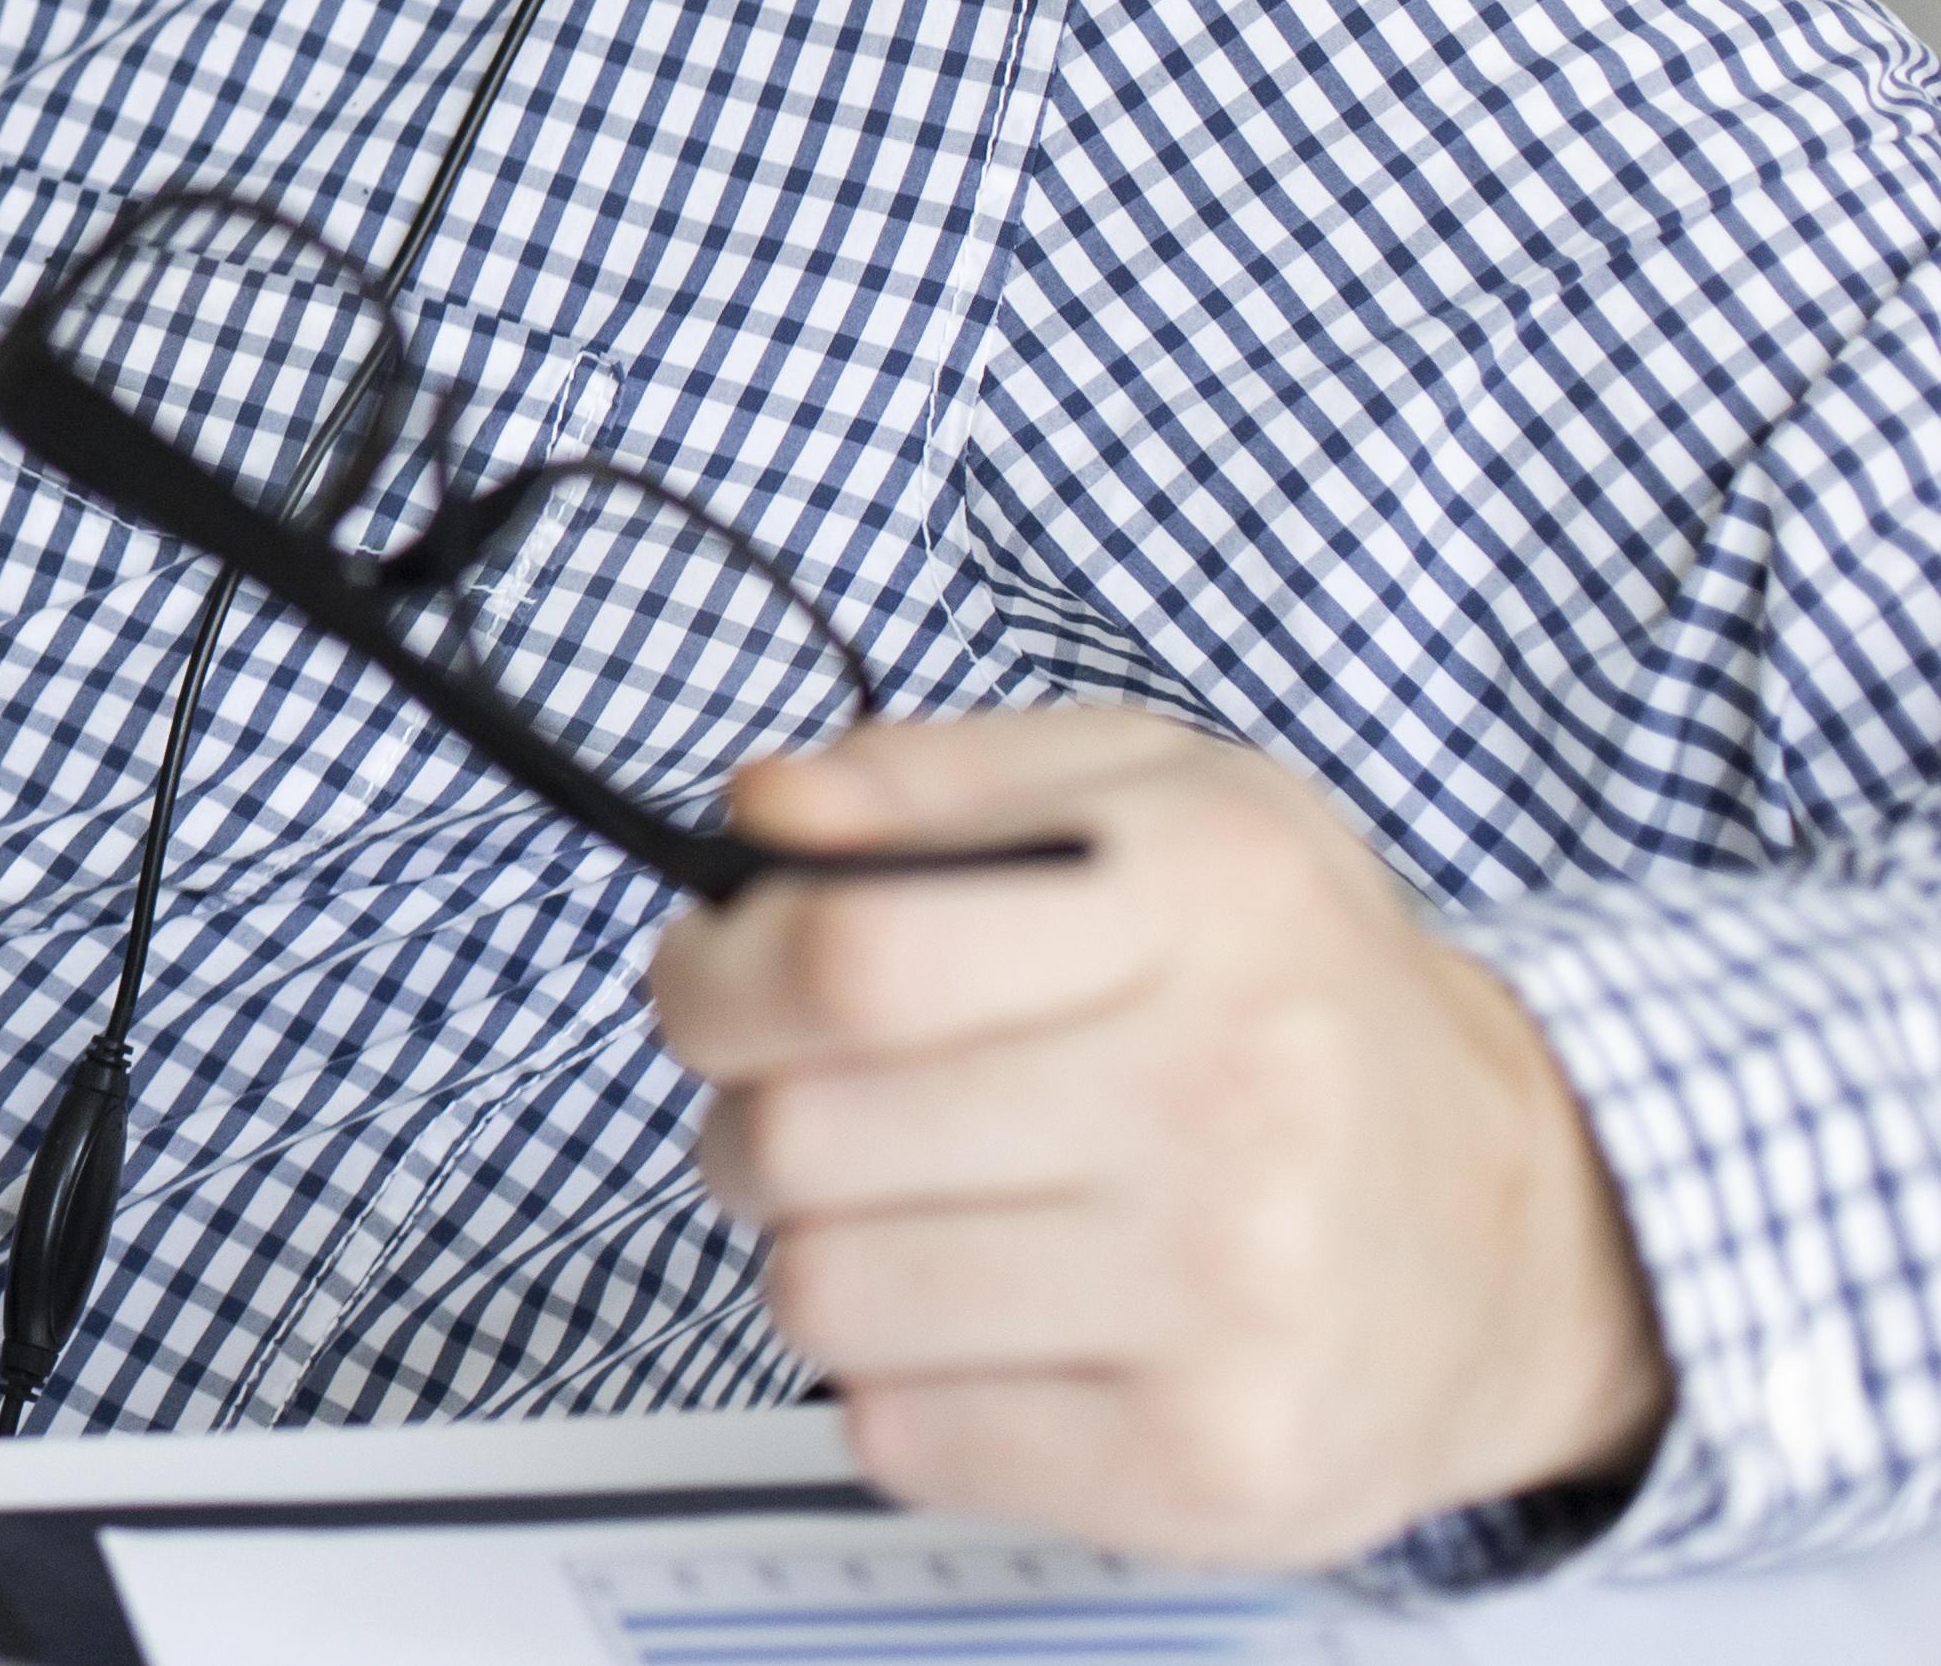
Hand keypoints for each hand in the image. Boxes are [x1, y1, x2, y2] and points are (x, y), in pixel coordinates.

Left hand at [649, 706, 1671, 1570]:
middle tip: (819, 1112)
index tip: (718, 986)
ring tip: (912, 1215)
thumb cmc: (1294, 1000)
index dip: (719, 976)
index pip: (848, 957)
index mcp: (1205, 898)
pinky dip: (900, 1383)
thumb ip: (928, 775)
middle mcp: (1235, 1096)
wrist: (1522, 1232)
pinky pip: (901, 1433)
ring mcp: (1235, 1299)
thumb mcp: (1149, 797)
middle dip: (751, 1121)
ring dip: (820, 1255)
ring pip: (824, 1293)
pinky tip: (998, 1324)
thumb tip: (761, 815)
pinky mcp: (1214, 1465)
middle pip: (801, 1136)